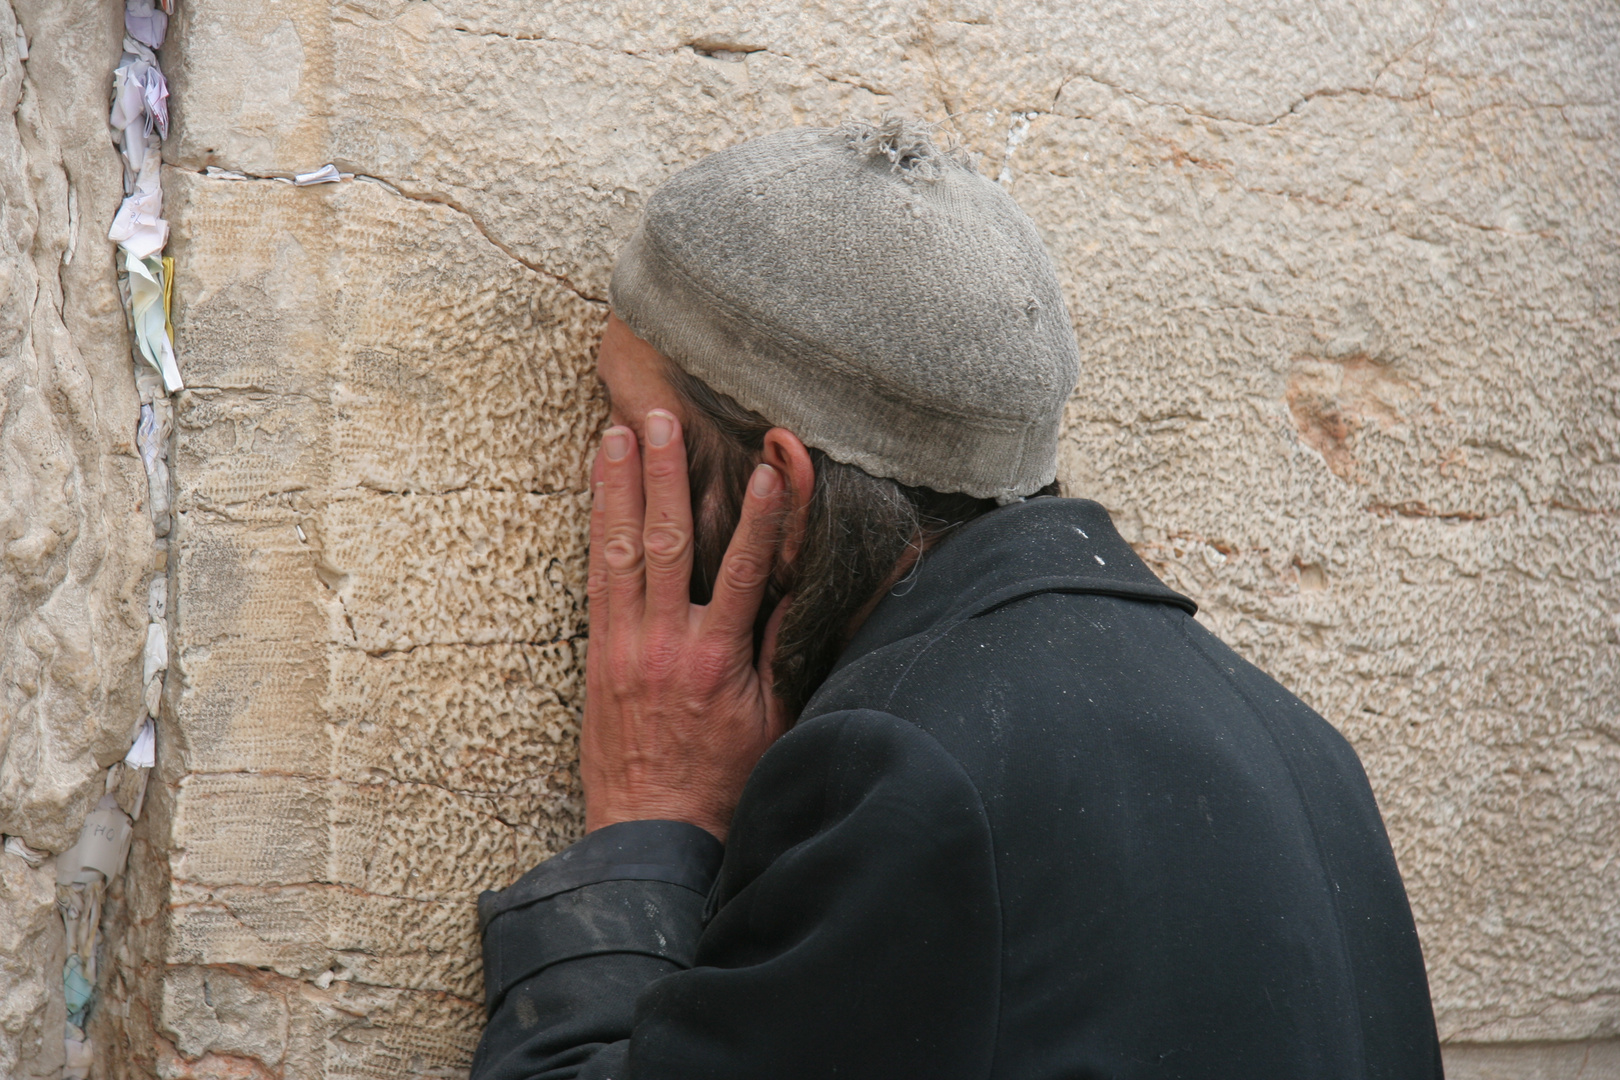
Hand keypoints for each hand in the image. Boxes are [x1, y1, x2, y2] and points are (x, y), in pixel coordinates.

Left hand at [582, 410, 790, 841]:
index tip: (774, 465)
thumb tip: (804, 591)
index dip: (764, 516)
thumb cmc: (725, 783)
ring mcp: (626, 647)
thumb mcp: (774, 723)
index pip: (750, 571)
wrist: (653, 835)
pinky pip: (596, 578)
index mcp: (719, 660)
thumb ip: (783, 652)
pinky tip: (597, 491)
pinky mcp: (599, 655)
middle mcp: (667, 644)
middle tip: (663, 418)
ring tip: (618, 432)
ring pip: (622, 550)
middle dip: (667, 475)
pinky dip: (596, 529)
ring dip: (620, 487)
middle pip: (670, 542)